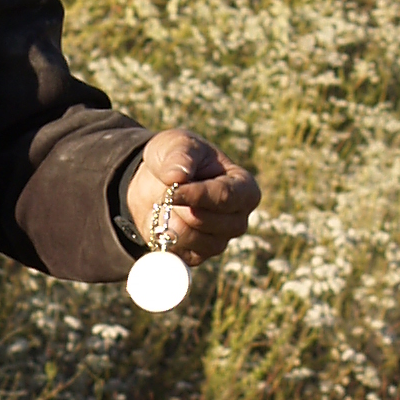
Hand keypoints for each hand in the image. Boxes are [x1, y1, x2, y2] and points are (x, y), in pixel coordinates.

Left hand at [123, 130, 258, 261]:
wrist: (154, 182)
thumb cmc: (175, 158)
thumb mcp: (175, 144)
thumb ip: (179, 154)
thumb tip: (178, 176)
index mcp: (244, 188)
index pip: (226, 197)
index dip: (197, 195)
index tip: (172, 189)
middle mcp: (238, 219)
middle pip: (210, 222)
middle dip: (181, 208)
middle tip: (166, 194)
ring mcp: (219, 240)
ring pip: (195, 240)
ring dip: (171, 222)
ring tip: (164, 205)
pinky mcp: (198, 256)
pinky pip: (182, 255)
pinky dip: (165, 238)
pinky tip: (162, 221)